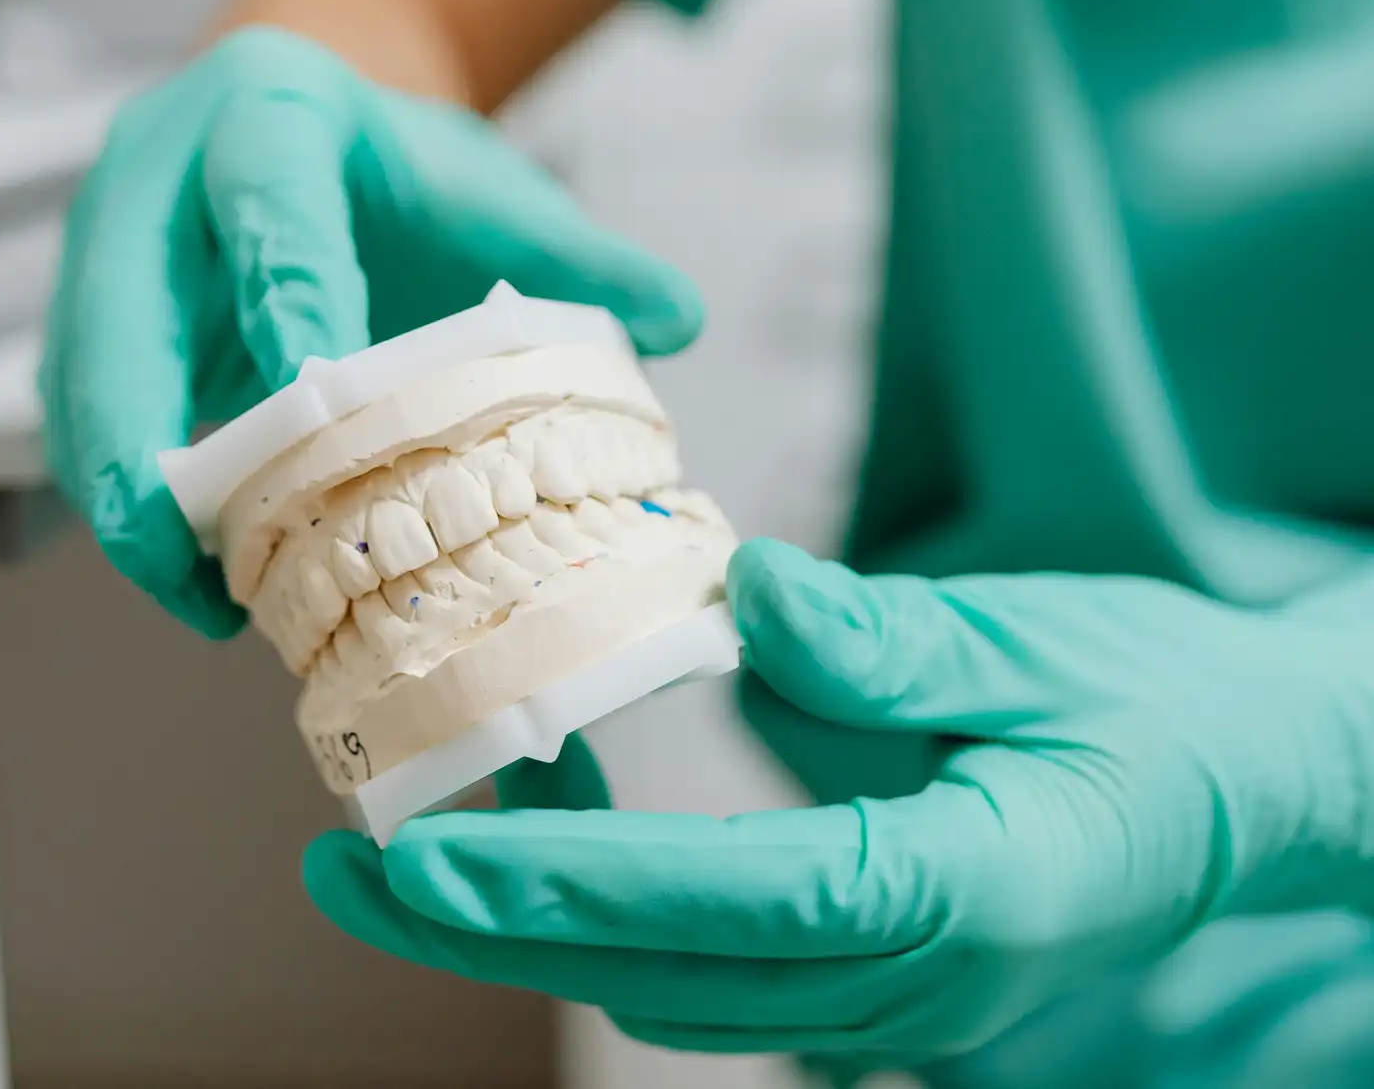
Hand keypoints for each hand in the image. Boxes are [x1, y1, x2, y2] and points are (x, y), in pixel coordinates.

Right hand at [41, 27, 701, 636]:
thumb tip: (684, 318)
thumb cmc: (393, 165)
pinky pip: (92, 412)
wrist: (307, 129)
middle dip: (136, 425)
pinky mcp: (103, 316)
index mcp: (272, 115)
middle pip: (116, 302)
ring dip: (124, 489)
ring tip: (195, 597)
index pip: (272, 203)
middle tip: (175, 538)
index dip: (287, 295)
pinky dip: (136, 496)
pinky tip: (196, 572)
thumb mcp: (487, 187)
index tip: (314, 390)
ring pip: (82, 373)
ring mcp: (116, 249)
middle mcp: (165, 175)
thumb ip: (580, 251)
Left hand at [303, 539, 1373, 1063]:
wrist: (1241, 780)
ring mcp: (895, 1005)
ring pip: (680, 989)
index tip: (426, 850)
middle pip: (670, 978)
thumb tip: (742, 588)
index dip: (571, 886)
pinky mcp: (876, 974)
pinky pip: (718, 964)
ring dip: (540, 928)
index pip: (733, 907)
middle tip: (352, 859)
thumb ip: (890, 639)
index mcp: (965, 896)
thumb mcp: (1043, 645)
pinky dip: (616, 914)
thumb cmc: (1158, 706)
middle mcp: (915, 989)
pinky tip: (551, 839)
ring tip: (415, 844)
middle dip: (499, 930)